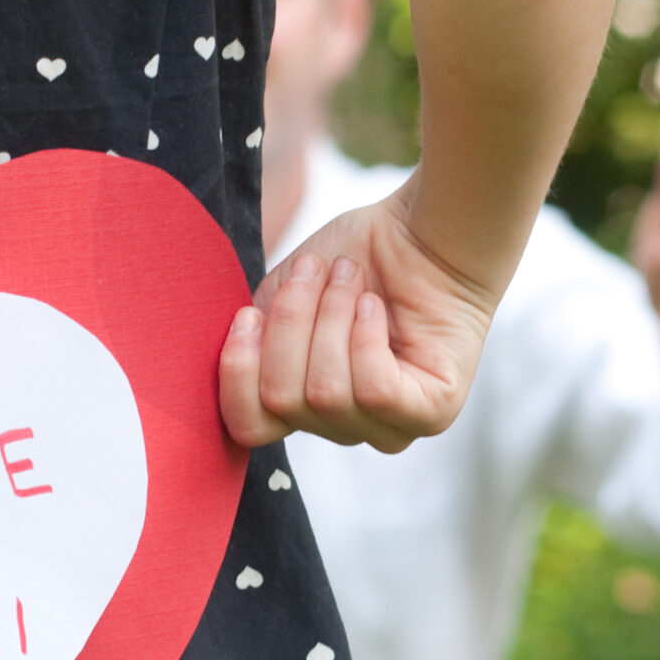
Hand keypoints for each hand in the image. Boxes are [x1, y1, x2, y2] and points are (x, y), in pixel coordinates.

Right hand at [219, 184, 501, 452]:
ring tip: (352, 278)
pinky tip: (375, 306)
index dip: (238, 371)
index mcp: (302, 406)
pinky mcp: (431, 413)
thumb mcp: (281, 299)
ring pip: (326, 394)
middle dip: (292, 322)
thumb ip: (252, 340)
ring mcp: (389, 428)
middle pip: (282, 401)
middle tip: (316, 272)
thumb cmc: (354, 259)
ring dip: (331, 319)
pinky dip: (366, 336)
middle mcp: (343, 427)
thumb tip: (227, 364)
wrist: (423, 231)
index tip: (249, 314)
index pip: (248, 427)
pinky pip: (374, 391)